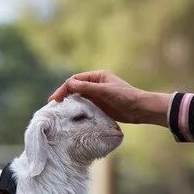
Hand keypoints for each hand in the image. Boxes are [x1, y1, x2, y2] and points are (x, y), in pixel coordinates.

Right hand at [48, 70, 170, 125]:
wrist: (141, 109)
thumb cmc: (125, 97)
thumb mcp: (105, 91)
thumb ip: (87, 87)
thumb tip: (69, 84)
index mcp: (97, 76)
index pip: (75, 80)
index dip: (64, 88)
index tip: (55, 99)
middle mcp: (96, 84)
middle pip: (75, 88)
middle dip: (64, 95)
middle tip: (52, 106)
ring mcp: (98, 96)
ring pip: (80, 98)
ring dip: (70, 103)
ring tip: (59, 112)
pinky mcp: (101, 106)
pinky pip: (86, 107)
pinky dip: (78, 110)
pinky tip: (71, 117)